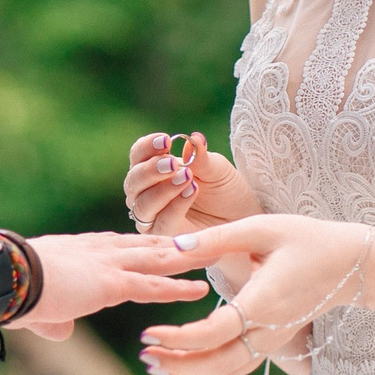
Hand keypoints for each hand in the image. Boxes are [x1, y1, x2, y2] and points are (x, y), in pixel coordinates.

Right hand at [9, 231, 207, 341]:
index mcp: (79, 250)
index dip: (142, 245)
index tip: (161, 242)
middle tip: (203, 239)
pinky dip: (177, 289)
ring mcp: (107, 264)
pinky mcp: (111, 283)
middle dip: (175, 243)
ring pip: (158, 258)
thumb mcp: (35, 306)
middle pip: (146, 244)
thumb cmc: (10, 289)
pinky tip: (201, 292)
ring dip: (187, 257)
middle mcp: (97, 251)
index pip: (119, 245)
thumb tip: (62, 333)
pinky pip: (152, 285)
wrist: (4, 278)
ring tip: (215, 255)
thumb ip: (54, 320)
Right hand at [122, 130, 258, 236]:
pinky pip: (162, 222)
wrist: (241, 216)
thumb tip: (193, 139)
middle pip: (134, 180)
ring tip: (186, 178)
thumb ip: (200, 157)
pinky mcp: (164, 236)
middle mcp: (145, 192)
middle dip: (151, 170)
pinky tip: (191, 191)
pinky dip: (175, 206)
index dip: (147, 147)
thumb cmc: (224, 189)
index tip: (165, 140)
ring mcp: (152, 216)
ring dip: (162, 190)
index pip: (138, 155)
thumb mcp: (216, 168)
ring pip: (143, 204)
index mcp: (152, 168)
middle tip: (173, 163)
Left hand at [136, 215, 370, 374]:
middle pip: (219, 365)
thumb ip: (217, 238)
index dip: (180, 338)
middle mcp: (269, 329)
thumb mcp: (262, 227)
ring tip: (155, 364)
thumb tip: (175, 247)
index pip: (216, 332)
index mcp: (264, 300)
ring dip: (191, 373)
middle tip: (145, 357)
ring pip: (229, 372)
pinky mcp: (273, 342)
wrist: (350, 264)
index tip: (148, 332)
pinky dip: (210, 372)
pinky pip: (238, 367)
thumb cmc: (306, 238)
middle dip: (179, 366)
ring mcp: (273, 340)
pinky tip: (184, 364)